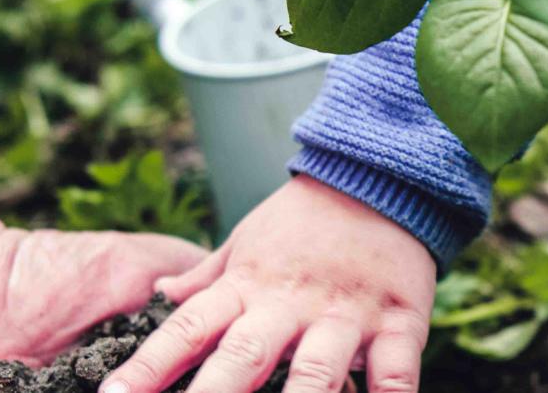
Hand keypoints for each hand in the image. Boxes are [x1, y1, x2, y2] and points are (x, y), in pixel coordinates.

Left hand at [102, 176, 436, 392]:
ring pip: (316, 375)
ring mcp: (346, 315)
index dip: (148, 368)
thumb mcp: (247, 240)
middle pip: (242, 360)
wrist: (382, 174)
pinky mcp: (400, 322)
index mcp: (248, 285)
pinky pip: (396, 374)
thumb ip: (205, 276)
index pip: (187, 330)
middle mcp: (290, 304)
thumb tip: (159, 294)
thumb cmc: (305, 220)